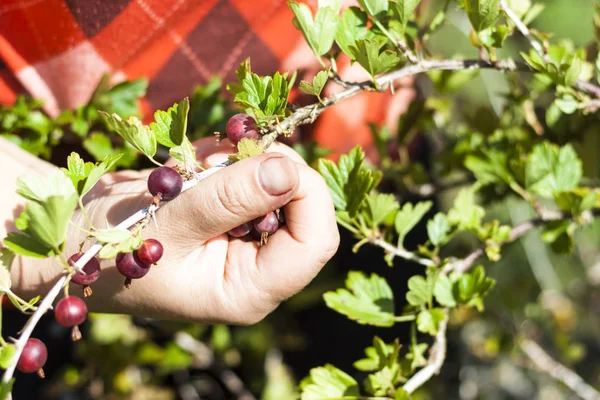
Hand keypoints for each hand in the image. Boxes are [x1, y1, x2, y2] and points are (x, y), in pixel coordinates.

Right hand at [15, 139, 338, 324]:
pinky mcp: (232, 214)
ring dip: (242, 160)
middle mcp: (257, 268)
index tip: (269, 157)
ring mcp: (246, 240)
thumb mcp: (167, 223)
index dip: (306, 193)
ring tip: (194, 168)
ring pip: (279, 184)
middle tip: (224, 155)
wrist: (75, 237)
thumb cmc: (108, 247)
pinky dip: (228, 157)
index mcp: (249, 289)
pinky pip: (252, 174)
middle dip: (268, 170)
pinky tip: (192, 166)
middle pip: (303, 209)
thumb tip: (288, 168)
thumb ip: (228, 199)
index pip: (315, 243)